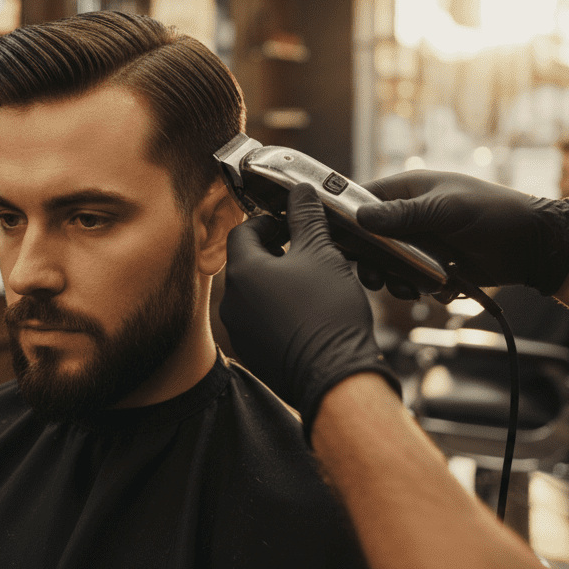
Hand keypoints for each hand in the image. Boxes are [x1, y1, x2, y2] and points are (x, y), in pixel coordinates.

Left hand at [221, 183, 399, 439]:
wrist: (335, 376)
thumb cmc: (329, 313)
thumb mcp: (322, 253)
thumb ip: (306, 218)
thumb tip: (300, 192)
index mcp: (243, 272)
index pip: (244, 231)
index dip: (269, 221)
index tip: (292, 223)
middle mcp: (232, 303)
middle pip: (248, 262)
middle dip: (276, 251)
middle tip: (306, 250)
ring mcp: (240, 332)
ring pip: (255, 293)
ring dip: (278, 282)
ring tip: (311, 282)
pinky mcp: (253, 354)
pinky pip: (262, 321)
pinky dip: (279, 311)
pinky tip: (308, 313)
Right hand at [356, 170, 568, 295]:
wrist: (532, 245)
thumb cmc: (493, 213)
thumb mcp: (446, 210)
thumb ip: (403, 215)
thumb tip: (360, 217)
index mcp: (407, 191)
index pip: (361, 199)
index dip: (344, 218)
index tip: (334, 240)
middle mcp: (408, 216)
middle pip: (368, 239)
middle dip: (368, 260)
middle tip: (373, 277)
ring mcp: (420, 243)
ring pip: (387, 264)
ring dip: (393, 279)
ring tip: (408, 289)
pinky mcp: (432, 267)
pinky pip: (410, 280)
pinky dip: (416, 288)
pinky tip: (434, 291)